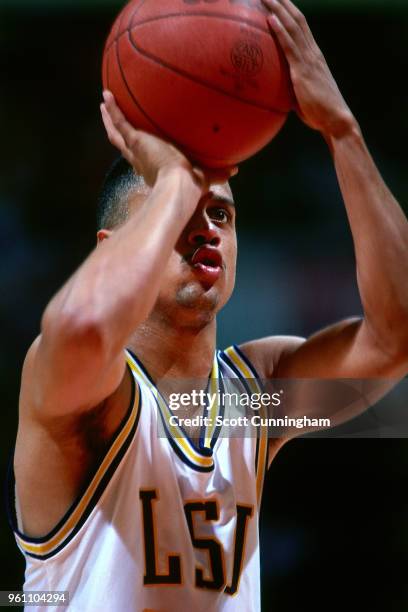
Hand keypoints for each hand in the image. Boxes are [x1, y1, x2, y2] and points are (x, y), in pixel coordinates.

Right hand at [100, 91, 236, 187]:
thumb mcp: (206, 176)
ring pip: (117, 133)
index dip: (137, 150)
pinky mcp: (136, 141)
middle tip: (110, 119)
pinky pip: (120, 121)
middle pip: (123, 144)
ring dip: (110, 118)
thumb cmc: (192, 188)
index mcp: (153, 169)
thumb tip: (235, 170)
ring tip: (104, 105)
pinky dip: (113, 109)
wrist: (179, 187)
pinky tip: (107, 94)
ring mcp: (136, 150)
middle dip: (116, 131)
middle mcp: (140, 160)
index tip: (135, 142)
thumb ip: (219, 173)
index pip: (141, 158)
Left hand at [262, 0, 355, 137]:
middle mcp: (312, 52)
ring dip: (279, 9)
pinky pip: (289, 46)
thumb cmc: (319, 113)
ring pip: (293, 27)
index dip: (290, 12)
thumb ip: (291, 87)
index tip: (279, 0)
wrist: (335, 119)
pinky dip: (280, 31)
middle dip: (283, 3)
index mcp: (313, 56)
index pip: (301, 27)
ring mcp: (308, 60)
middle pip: (297, 20)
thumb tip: (276, 90)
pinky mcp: (303, 70)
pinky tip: (270, 19)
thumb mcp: (303, 96)